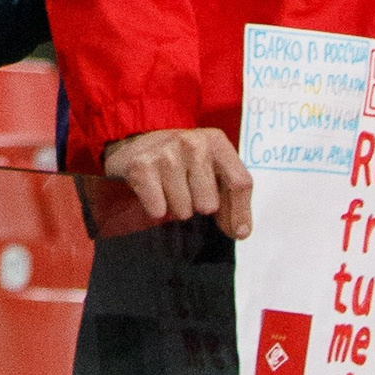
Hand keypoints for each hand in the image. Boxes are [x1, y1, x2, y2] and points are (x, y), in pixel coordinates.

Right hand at [103, 127, 254, 239]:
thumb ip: (229, 195)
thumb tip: (239, 230)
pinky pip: (159, 210)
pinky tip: (153, 192)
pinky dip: (155, 208)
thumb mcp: (209, 166)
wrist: (133, 143)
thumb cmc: (178, 159)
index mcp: (215, 141)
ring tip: (168, 189)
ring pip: (183, 210)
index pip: (240, 183)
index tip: (238, 232)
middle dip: (198, 206)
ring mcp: (166, 154)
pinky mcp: (142, 167)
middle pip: (209, 204)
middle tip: (187, 192)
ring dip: (175, 207)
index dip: (240, 213)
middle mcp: (193, 144)